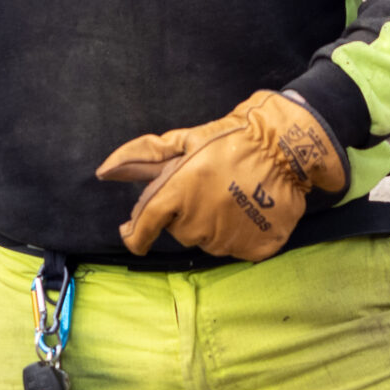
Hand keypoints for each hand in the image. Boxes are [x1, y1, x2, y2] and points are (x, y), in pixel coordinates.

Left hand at [95, 91, 348, 259]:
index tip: (131, 235)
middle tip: (206, 188)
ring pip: (207, 241)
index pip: (146, 225)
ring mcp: (229, 240)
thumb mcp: (184, 140)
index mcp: (178, 194)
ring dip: (212, 224)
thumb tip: (104, 171)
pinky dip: (238, 234)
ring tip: (230, 196)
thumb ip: (142, 156)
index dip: (136, 235)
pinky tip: (248, 211)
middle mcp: (200, 223)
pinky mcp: (255, 250)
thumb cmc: (230, 139)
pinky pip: (236, 249)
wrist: (285, 148)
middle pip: (179, 230)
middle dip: (185, 212)